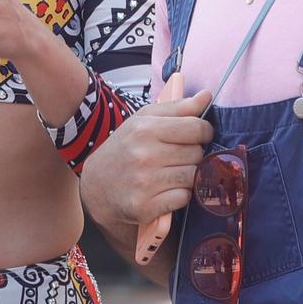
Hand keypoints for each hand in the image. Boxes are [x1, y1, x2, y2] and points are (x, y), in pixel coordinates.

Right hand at [80, 91, 214, 229]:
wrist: (95, 186)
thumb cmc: (123, 149)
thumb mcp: (142, 121)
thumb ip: (177, 108)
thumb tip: (207, 96)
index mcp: (144, 129)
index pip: (196, 128)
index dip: (204, 132)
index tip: (198, 136)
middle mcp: (143, 155)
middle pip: (197, 153)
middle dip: (193, 154)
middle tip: (177, 157)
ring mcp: (144, 183)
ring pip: (193, 176)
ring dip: (188, 175)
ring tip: (172, 173)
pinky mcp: (145, 207)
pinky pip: (183, 198)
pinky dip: (179, 195)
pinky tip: (165, 190)